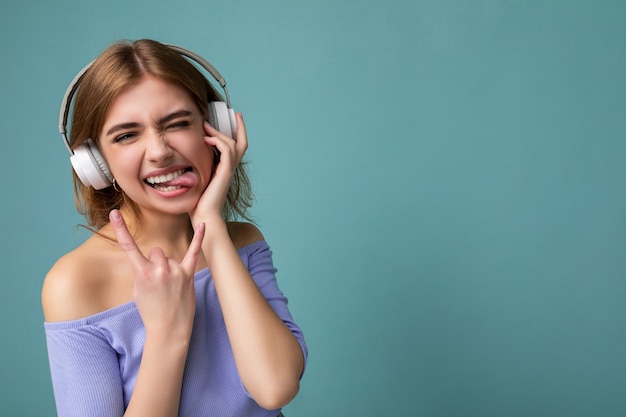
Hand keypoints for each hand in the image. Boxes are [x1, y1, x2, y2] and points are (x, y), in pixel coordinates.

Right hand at [109, 209, 205, 338]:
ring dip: (169, 268)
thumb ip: (143, 271)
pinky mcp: (188, 275)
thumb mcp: (138, 291)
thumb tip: (151, 261)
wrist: (168, 329)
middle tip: (158, 282)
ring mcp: (175, 271)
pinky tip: (204, 224)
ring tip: (170, 287)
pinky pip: (194, 252)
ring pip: (170, 258)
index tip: (115, 211)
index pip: (128, 247)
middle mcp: (159, 269)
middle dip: (155, 262)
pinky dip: (199, 238)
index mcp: (142, 273)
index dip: (121, 229)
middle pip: (156, 251)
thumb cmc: (150, 311)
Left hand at [190, 112, 247, 223]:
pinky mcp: (225, 172)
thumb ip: (198, 165)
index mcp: (225, 169)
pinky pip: (226, 150)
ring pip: (233, 144)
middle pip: (241, 143)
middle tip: (233, 113)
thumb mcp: (197, 177)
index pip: (237, 147)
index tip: (235, 118)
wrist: (203, 215)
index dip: (239, 132)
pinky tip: (206, 139)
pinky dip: (217, 141)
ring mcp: (229, 170)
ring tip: (207, 126)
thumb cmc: (197, 201)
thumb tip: (185, 153)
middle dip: (239, 127)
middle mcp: (230, 168)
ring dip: (220, 133)